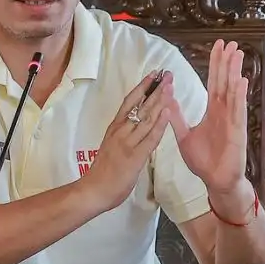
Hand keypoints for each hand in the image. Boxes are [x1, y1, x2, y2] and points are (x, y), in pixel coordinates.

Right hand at [82, 71, 171, 211]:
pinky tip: (168, 112)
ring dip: (160, 101)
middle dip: (156, 88)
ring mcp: (127, 142)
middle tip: (167, 73)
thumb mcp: (112, 146)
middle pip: (140, 105)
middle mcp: (120, 130)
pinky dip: (160, 124)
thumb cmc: (103, 172)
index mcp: (115, 127)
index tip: (154, 74)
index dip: (142, 87)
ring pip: (147, 117)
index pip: (130, 101)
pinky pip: (150, 137)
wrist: (94, 190)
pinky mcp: (134, 156)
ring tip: (170, 86)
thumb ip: (125, 136)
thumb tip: (136, 127)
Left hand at [169, 40, 247, 196]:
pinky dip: (240, 95)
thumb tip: (166, 100)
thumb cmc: (204, 161)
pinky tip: (241, 80)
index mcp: (213, 111)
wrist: (215, 181)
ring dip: (235, 72)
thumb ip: (177, 117)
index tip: (217, 47)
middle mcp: (225, 112)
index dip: (216, 64)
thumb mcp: (184, 136)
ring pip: (233, 91)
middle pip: (225, 81)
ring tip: (237, 54)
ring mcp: (232, 120)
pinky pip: (238, 110)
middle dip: (227, 61)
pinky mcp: (237, 131)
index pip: (214, 82)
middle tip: (230, 42)